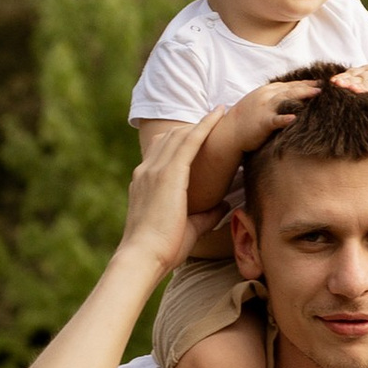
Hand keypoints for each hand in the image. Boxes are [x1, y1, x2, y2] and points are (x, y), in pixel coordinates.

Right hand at [121, 120, 210, 269]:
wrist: (143, 256)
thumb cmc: (163, 249)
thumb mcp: (188, 227)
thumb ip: (205, 214)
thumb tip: (223, 205)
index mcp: (146, 184)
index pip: (164, 153)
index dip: (183, 140)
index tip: (201, 132)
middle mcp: (146, 172)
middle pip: (171, 138)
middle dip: (194, 127)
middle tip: (218, 117)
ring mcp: (154, 170)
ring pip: (180, 136)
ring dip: (201, 122)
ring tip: (222, 111)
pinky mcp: (168, 174)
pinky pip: (189, 142)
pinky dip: (205, 126)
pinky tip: (219, 115)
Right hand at [224, 74, 324, 147]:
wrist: (230, 131)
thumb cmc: (248, 118)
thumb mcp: (261, 102)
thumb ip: (277, 97)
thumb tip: (295, 97)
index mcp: (269, 90)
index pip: (291, 84)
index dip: (307, 83)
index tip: (322, 82)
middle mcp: (267, 95)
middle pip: (292, 89)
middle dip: (309, 86)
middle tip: (326, 85)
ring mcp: (265, 108)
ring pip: (286, 99)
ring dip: (302, 95)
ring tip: (317, 94)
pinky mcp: (263, 122)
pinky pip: (276, 119)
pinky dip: (285, 118)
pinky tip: (295, 118)